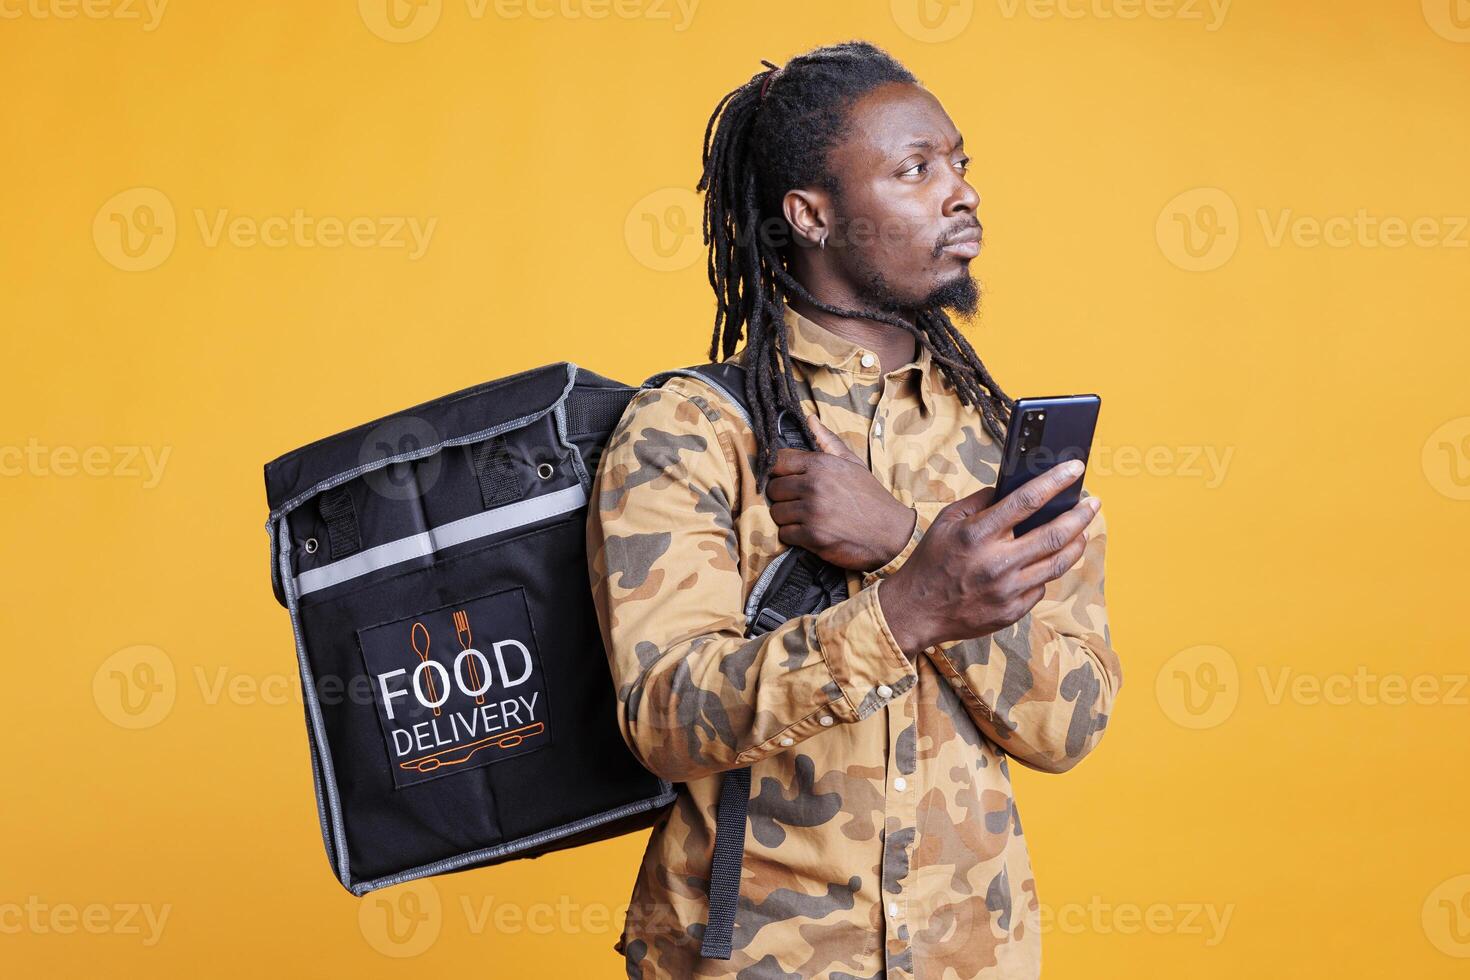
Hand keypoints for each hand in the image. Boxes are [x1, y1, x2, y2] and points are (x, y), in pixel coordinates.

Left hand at [765, 414, 917, 571]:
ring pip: (776, 512)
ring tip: (806, 516)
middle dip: (783, 495)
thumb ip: (828, 441)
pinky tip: (811, 531)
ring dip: (788, 517)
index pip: (777, 461)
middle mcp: (814, 486)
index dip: (778, 470)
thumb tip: (809, 419)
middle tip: (799, 500)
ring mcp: (812, 512)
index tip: (785, 477)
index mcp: (822, 465)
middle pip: (773, 489)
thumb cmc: (870, 497)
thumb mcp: (852, 464)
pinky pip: (785, 534)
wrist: (891, 532)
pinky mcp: (813, 537)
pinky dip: (795, 535)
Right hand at [878, 461, 1099, 656]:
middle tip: (1093, 503)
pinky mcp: (1012, 611)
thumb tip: (1012, 488)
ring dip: (1077, 543)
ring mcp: (1007, 590)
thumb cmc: (932, 561)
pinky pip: (1041, 587)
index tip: (1075, 469)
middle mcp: (996, 562)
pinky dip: (1047, 570)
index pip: (1026, 500)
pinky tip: (1048, 560)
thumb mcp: (947, 521)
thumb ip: (980, 501)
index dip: (1055, 481)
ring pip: (1058, 563)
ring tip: (1083, 530)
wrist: (916, 611)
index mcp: (977, 534)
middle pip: (1055, 534)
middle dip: (1081, 514)